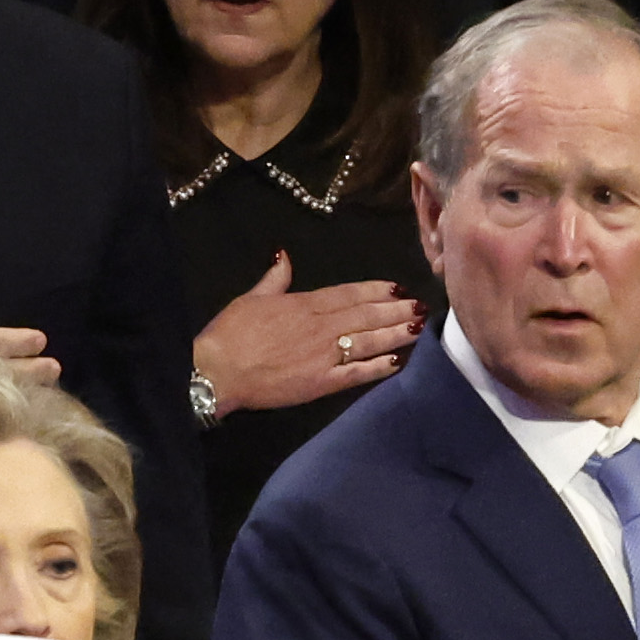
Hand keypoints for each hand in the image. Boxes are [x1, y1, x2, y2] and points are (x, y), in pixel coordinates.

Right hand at [192, 254, 418, 415]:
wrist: (218, 371)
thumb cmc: (230, 334)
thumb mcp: (251, 298)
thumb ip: (274, 279)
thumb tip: (284, 256)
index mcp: (304, 304)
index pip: (349, 294)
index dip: (376, 290)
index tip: (397, 288)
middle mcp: (321, 327)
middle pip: (366, 315)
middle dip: (396, 310)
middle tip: (420, 306)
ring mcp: (324, 355)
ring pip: (368, 340)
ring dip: (395, 333)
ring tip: (418, 328)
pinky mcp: (321, 383)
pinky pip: (357, 373)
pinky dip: (379, 367)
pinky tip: (397, 362)